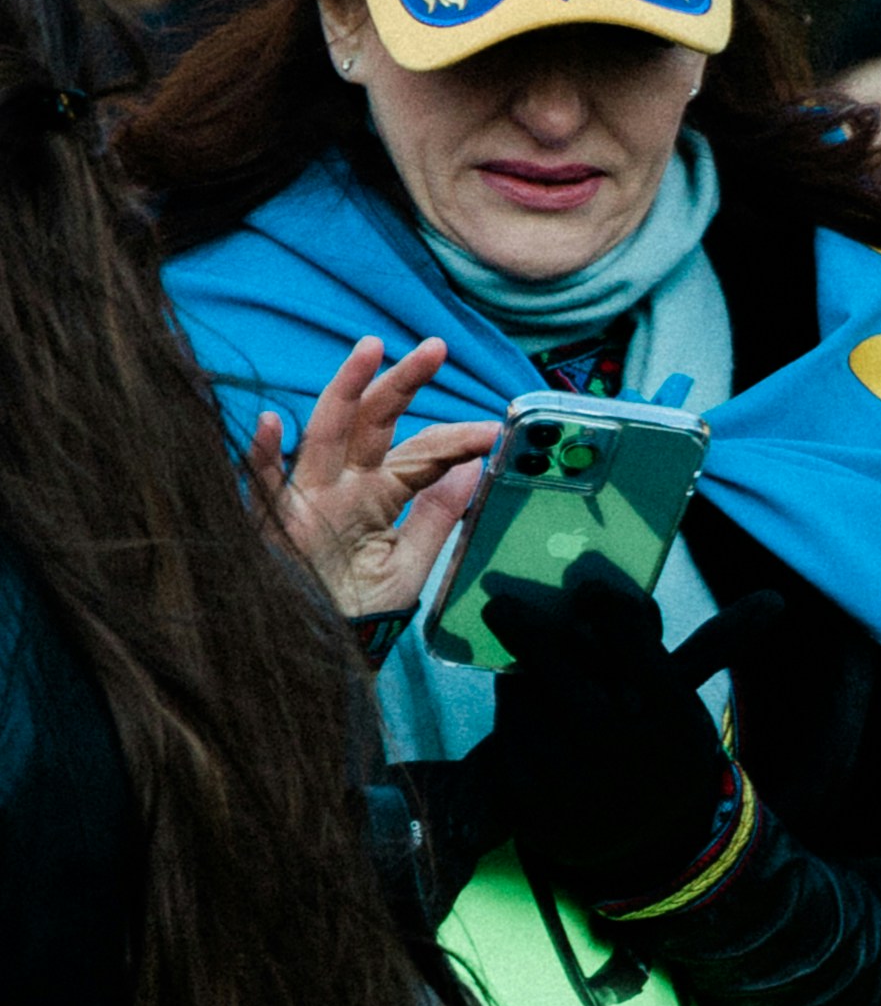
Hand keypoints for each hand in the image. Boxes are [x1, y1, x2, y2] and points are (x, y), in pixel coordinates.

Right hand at [250, 332, 499, 625]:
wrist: (317, 658)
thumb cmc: (362, 614)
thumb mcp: (411, 566)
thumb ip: (437, 518)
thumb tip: (472, 468)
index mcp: (378, 495)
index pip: (420, 454)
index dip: (455, 439)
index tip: (493, 430)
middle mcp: (342, 487)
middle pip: (373, 423)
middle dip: (402, 384)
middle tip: (436, 347)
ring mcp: (306, 501)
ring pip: (325, 435)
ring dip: (344, 391)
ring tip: (368, 351)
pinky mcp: (272, 527)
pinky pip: (263, 488)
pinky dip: (262, 457)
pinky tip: (272, 423)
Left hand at [477, 559, 739, 916]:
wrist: (647, 851)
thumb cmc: (665, 754)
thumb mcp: (689, 706)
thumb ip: (711, 648)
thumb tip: (774, 599)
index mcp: (669, 717)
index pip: (628, 636)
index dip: (607, 606)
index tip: (590, 591)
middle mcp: (617, 744)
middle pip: (554, 655)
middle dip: (527, 625)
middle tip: (501, 603)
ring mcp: (565, 773)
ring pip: (522, 689)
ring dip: (521, 670)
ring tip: (534, 672)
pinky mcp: (527, 795)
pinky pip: (505, 730)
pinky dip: (513, 713)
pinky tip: (530, 714)